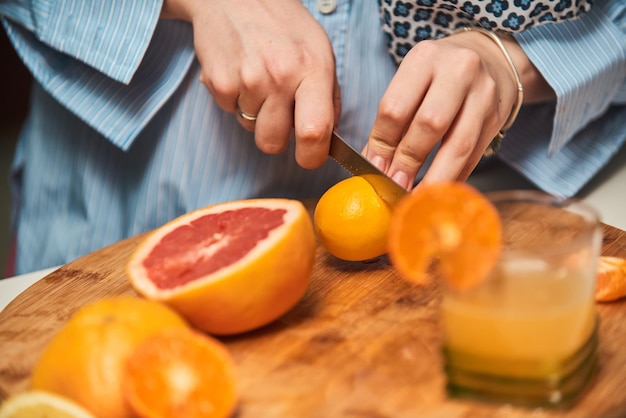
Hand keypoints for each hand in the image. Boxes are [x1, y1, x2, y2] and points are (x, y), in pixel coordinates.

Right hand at [162, 0, 340, 168]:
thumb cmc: (283, 24)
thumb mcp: (320, 51)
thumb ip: (327, 96)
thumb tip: (327, 139)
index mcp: (313, 69)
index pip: (314, 132)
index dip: (311, 157)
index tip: (309, 157)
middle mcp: (280, 76)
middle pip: (273, 143)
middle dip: (276, 137)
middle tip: (279, 113)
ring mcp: (247, 79)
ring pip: (251, 128)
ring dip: (256, 113)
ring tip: (259, 79)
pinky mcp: (219, 81)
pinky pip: (230, 111)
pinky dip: (235, 99)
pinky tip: (241, 72)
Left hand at [364, 31, 524, 189]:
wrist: (491, 58)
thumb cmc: (440, 73)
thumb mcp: (412, 81)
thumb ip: (393, 118)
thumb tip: (374, 162)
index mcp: (424, 58)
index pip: (395, 107)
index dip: (382, 144)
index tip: (373, 168)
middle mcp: (458, 70)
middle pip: (429, 124)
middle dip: (408, 162)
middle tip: (394, 185)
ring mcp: (483, 93)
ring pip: (458, 146)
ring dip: (434, 178)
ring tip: (416, 197)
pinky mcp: (498, 117)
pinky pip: (474, 156)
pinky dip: (454, 177)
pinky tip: (439, 190)